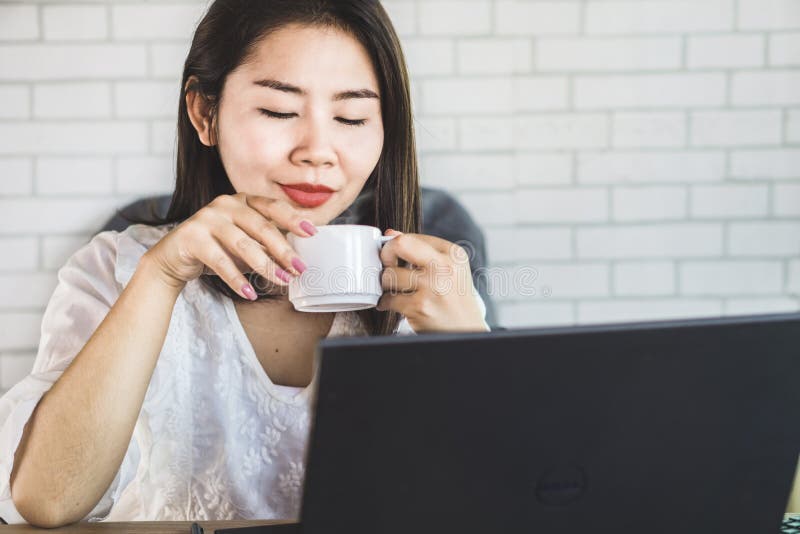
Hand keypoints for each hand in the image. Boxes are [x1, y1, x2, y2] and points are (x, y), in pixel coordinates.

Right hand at [143, 193, 316, 299]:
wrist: (173, 257)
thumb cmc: (217, 248)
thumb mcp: (245, 244)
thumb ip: (267, 245)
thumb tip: (297, 260)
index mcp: (243, 200)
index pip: (273, 207)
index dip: (294, 219)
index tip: (313, 232)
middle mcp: (226, 204)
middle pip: (262, 227)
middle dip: (284, 250)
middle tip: (300, 268)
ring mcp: (208, 217)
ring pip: (243, 244)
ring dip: (265, 266)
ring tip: (282, 281)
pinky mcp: (192, 236)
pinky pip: (220, 261)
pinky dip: (237, 279)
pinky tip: (250, 293)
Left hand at [375, 229, 487, 332]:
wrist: (466, 330)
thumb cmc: (453, 298)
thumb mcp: (447, 268)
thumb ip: (420, 249)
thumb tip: (390, 233)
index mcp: (452, 253)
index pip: (411, 237)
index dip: (396, 247)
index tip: (394, 258)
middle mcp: (444, 267)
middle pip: (399, 245)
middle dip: (385, 255)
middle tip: (387, 267)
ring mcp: (433, 287)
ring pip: (389, 275)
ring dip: (385, 284)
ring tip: (394, 290)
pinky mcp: (420, 307)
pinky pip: (388, 299)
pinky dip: (385, 303)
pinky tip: (394, 305)